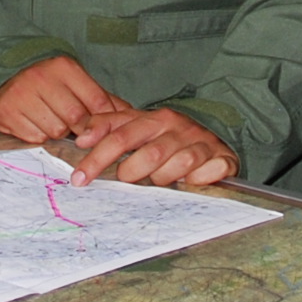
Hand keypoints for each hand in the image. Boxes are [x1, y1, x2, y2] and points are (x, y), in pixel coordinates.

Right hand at [0, 56, 115, 144]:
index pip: (96, 100)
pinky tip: (34, 124)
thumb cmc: (46, 84)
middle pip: (77, 118)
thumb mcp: (73, 82)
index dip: (103, 120)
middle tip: (75, 129)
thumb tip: (131, 116)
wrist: (2, 79)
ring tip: (50, 121)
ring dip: (58, 133)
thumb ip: (101, 99)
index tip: (102, 129)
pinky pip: (36, 138)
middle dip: (79, 129)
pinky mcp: (7, 112)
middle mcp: (42, 77)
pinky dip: (39, 137)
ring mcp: (22, 94)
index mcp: (64, 67)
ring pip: (56, 131)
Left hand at [68, 107, 235, 187]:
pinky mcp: (221, 157)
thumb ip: (109, 127)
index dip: (97, 157)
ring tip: (160, 181)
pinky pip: (210, 171)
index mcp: (154, 119)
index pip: (120, 136)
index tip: (79, 178)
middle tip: (126, 181)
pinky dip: (200, 179)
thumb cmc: (168, 137)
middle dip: (131, 172)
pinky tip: (193, 182)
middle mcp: (177, 128)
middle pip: (148, 153)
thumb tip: (82, 138)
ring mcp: (200, 142)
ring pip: (178, 165)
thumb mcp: (138, 127)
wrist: (213, 137)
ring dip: (165, 178)